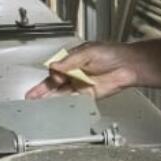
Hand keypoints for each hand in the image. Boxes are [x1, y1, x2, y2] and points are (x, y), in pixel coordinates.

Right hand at [24, 41, 139, 99]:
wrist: (128, 65)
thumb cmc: (112, 53)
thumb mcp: (88, 52)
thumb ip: (70, 61)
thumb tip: (55, 65)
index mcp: (72, 60)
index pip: (55, 69)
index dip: (53, 74)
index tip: (54, 76)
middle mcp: (74, 73)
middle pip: (54, 83)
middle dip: (42, 90)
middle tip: (31, 97)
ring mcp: (80, 84)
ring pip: (61, 93)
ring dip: (50, 98)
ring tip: (38, 104)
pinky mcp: (87, 95)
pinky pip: (74, 100)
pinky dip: (65, 104)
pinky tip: (57, 107)